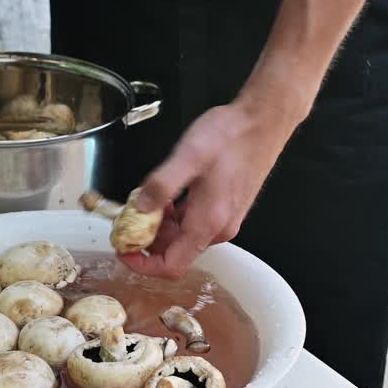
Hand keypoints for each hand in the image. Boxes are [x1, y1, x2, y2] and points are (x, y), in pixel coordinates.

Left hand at [118, 98, 297, 279]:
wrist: (264, 121)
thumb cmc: (231, 136)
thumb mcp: (189, 156)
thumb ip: (162, 184)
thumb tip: (140, 209)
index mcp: (208, 223)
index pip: (172, 266)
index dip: (143, 264)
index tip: (123, 247)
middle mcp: (218, 229)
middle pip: (175, 253)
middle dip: (148, 240)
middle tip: (129, 215)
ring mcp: (225, 220)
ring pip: (183, 238)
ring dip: (160, 226)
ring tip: (146, 200)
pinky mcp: (226, 209)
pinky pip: (194, 224)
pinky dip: (175, 217)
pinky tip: (167, 195)